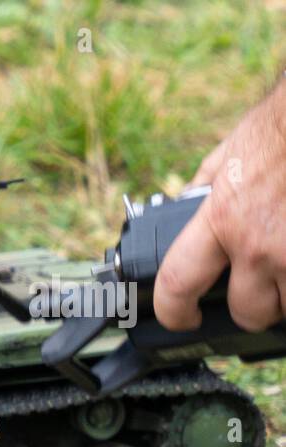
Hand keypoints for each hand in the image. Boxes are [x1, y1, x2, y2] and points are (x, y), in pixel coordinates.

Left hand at [154, 81, 285, 331]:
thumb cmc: (280, 128)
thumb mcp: (227, 157)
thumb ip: (203, 193)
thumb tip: (182, 209)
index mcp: (222, 219)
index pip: (177, 285)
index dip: (173, 312)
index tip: (183, 317)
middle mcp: (260, 243)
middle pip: (247, 311)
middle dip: (253, 306)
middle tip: (259, 288)